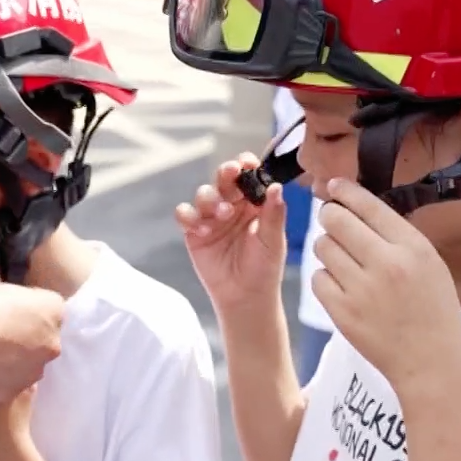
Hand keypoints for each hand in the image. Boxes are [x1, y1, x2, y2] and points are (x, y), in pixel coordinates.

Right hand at [0, 258, 63, 403]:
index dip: (25, 305)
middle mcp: (52, 343)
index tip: (4, 306)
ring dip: (11, 359)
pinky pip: (8, 382)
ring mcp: (34, 373)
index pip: (47, 306)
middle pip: (41, 337)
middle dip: (23, 335)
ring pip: (26, 363)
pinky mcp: (14, 393)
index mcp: (52, 310)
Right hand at [174, 152, 287, 316]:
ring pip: (203, 194)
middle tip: (230, 172)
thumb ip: (273, 215)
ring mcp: (211, 218)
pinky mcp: (193, 232)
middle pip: (224, 179)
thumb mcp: (273, 242)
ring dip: (210, 198)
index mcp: (254, 204)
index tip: (248, 163)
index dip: (247, 166)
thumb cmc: (264, 269)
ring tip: (222, 214)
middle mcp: (232, 206)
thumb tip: (275, 187)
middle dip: (225, 173)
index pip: (249, 177)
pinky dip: (189, 216)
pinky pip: (184, 215)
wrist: (244, 297)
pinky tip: (201, 229)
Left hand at [310, 178, 460, 392]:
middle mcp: (387, 264)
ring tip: (344, 261)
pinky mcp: (342, 312)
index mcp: (413, 248)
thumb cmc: (433, 308)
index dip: (345, 191)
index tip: (333, 186)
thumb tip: (356, 204)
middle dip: (330, 217)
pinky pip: (317, 278)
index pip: (368, 205)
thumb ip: (396, 235)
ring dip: (328, 248)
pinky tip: (342, 286)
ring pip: (322, 247)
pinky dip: (325, 278)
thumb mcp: (429, 263)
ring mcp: (362, 290)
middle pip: (336, 220)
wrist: (432, 362)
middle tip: (334, 223)